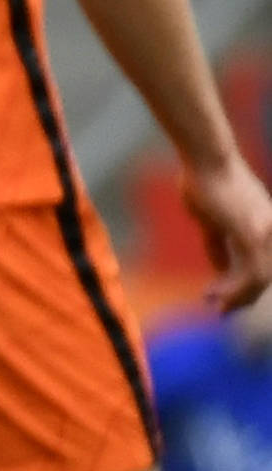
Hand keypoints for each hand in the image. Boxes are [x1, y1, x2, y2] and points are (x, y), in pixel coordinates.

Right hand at [190, 153, 271, 311]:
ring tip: (215, 306)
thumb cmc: (204, 180)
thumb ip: (219, 245)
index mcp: (266, 227)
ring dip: (237, 297)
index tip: (222, 301)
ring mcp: (265, 233)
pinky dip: (235, 289)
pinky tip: (215, 294)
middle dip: (242, 298)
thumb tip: (219, 271)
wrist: (207, 158)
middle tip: (220, 312)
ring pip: (260, 279)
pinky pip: (251, 273)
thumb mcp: (211, 220)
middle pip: (266, 277)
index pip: (264, 267)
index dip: (246, 288)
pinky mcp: (252, 234)